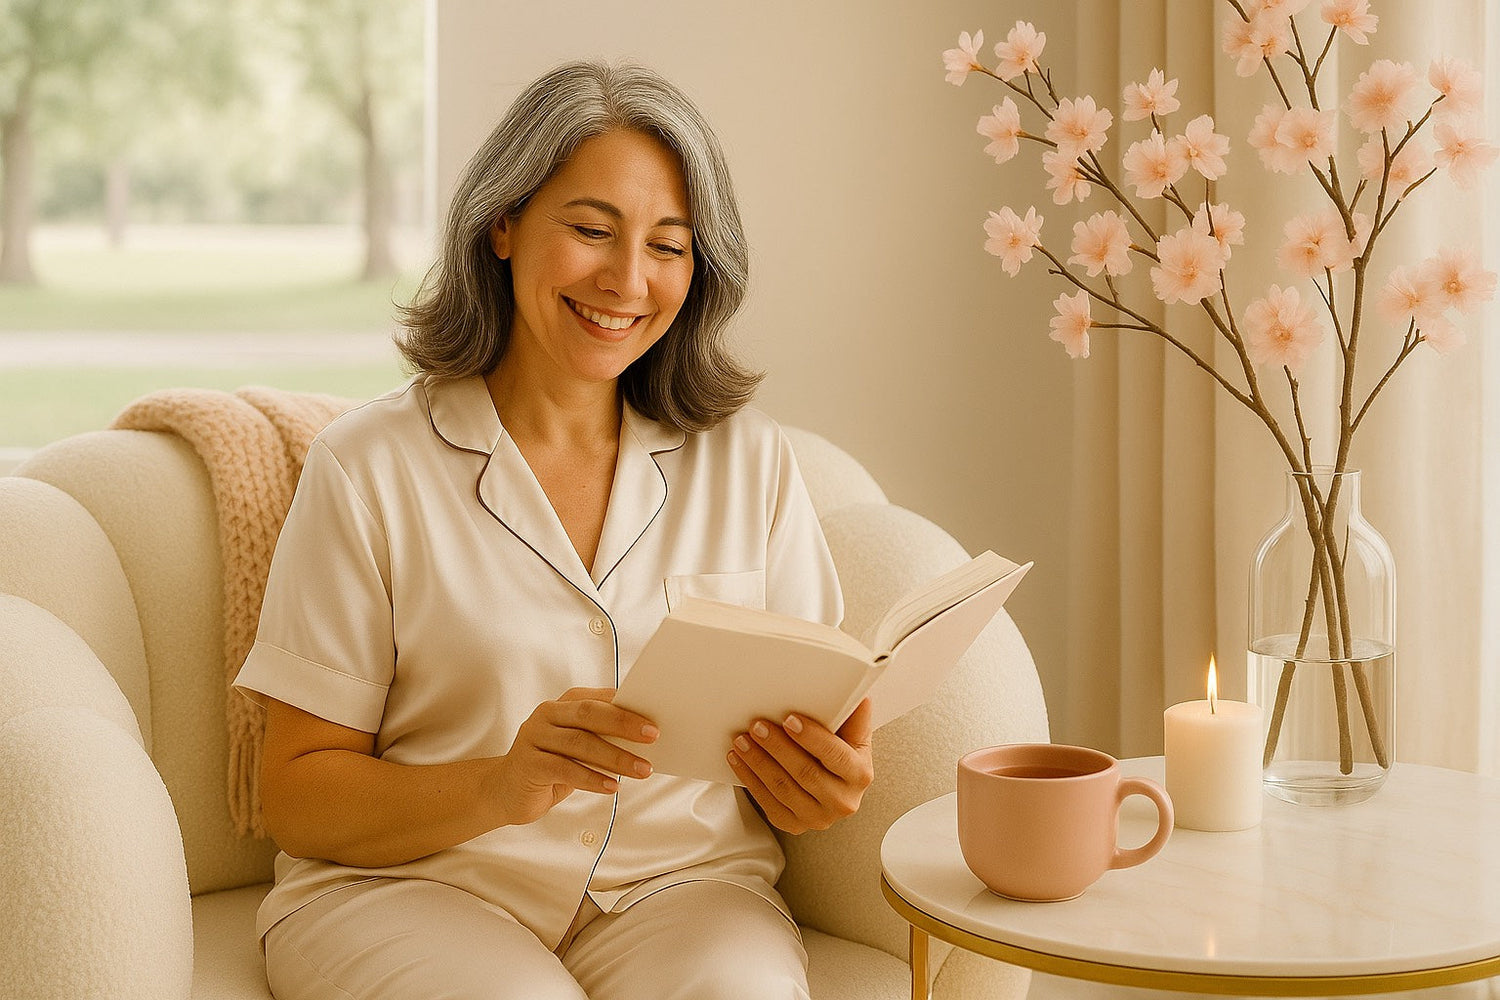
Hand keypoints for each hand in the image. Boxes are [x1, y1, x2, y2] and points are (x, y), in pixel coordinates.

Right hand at [491, 687, 657, 826]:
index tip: (654, 717)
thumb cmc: (553, 765)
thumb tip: (644, 740)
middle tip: (653, 737)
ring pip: (580, 742)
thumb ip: (602, 738)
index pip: (598, 698)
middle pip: (589, 714)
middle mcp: (547, 714)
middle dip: (624, 724)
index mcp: (563, 704)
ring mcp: (534, 737)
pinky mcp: (528, 764)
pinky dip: (592, 778)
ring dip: (615, 757)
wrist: (508, 791)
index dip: (627, 706)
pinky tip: (612, 787)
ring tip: (641, 769)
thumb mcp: (579, 748)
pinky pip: (565, 769)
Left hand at [726, 698, 873, 834]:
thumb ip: (853, 717)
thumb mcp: (853, 735)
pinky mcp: (795, 825)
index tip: (789, 720)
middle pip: (806, 773)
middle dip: (777, 747)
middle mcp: (843, 801)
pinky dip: (750, 779)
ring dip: (758, 762)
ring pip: (783, 789)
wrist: (832, 787)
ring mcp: (818, 818)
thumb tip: (859, 694)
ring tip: (742, 740)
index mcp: (860, 775)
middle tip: (757, 726)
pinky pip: (768, 803)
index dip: (811, 738)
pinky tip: (739, 760)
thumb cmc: (840, 755)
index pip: (836, 755)